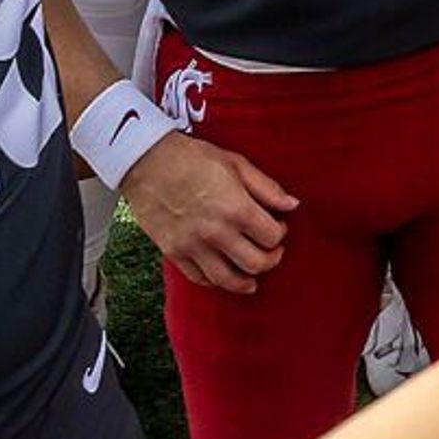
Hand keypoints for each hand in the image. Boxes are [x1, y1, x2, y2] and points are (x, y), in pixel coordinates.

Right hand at [120, 128, 299, 295]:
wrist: (146, 161)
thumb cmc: (193, 157)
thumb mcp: (236, 163)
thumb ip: (267, 188)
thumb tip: (292, 205)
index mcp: (236, 208)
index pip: (272, 238)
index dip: (280, 234)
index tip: (277, 227)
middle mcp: (216, 232)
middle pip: (256, 264)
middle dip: (270, 260)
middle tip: (270, 252)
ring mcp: (193, 246)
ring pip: (228, 280)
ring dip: (246, 281)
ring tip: (252, 277)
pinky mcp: (173, 252)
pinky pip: (199, 278)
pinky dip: (215, 281)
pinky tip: (223, 274)